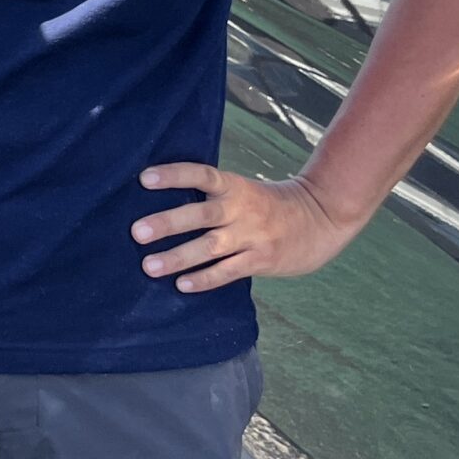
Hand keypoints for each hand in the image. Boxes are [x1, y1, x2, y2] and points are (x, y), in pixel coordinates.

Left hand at [131, 163, 359, 291]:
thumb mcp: (243, 190)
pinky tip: (182, 285)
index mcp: (234, 186)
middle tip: (137, 232)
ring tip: (149, 266)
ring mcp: (252, 236)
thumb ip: (212, 196)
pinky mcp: (262, 260)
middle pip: (201, 214)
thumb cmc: (268, 205)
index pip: (200, 174)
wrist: (321, 218)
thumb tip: (162, 205)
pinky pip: (229, 271)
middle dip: (168, 223)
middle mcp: (241, 209)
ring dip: (178, 257)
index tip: (143, 178)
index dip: (173, 175)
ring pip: (210, 247)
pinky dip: (205, 279)